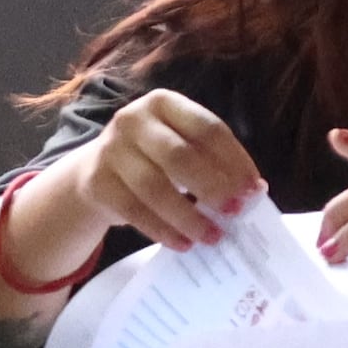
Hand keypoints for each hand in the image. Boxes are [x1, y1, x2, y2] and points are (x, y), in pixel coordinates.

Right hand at [56, 88, 266, 254]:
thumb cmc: (152, 158)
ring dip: (188, 216)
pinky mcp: (96, 182)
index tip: (254, 189)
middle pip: (179, 155)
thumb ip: (212, 161)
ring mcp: (110, 150)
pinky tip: (183, 243)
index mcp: (163, 103)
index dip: (234, 159)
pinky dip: (162, 230)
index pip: (207, 128)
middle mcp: (132, 120)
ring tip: (212, 237)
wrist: (94, 171)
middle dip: (212, 186)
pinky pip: (133, 210)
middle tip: (235, 212)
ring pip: (154, 187)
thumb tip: (254, 190)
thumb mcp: (180, 145)